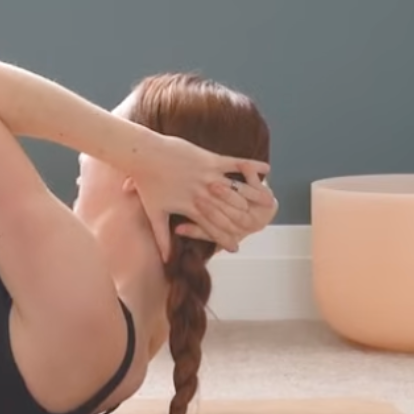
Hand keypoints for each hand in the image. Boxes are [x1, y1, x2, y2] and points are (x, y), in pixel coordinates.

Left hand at [133, 134, 273, 259]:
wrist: (143, 154)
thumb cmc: (146, 182)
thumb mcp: (154, 212)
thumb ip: (161, 237)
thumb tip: (164, 259)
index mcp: (191, 208)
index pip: (212, 228)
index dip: (224, 239)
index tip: (236, 248)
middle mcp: (203, 194)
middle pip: (229, 212)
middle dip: (245, 222)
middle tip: (262, 227)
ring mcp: (208, 176)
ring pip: (236, 191)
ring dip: (254, 197)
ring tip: (269, 203)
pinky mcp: (210, 159)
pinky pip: (236, 164)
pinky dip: (252, 166)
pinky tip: (267, 170)